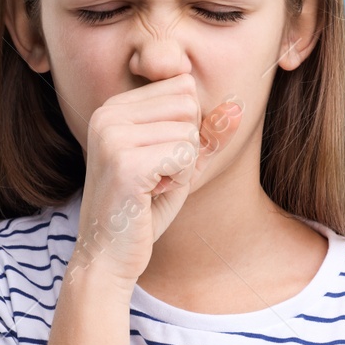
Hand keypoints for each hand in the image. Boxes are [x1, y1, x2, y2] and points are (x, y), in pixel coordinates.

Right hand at [69, 73, 242, 289]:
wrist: (108, 256)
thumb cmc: (143, 210)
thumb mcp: (178, 163)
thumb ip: (204, 133)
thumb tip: (237, 108)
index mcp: (114, 107)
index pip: (182, 87)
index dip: (185, 129)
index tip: (157, 159)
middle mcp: (107, 114)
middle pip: (187, 105)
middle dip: (186, 146)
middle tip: (157, 176)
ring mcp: (113, 137)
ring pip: (189, 132)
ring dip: (183, 167)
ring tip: (153, 187)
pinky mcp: (125, 163)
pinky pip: (185, 155)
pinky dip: (180, 180)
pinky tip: (152, 195)